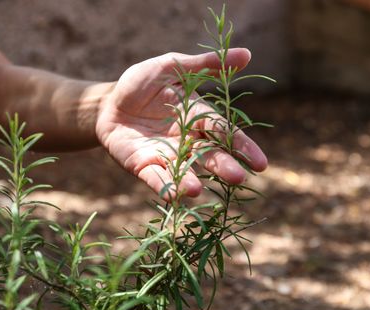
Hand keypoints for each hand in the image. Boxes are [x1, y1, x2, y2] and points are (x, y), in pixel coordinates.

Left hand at [96, 49, 267, 199]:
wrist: (109, 102)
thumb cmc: (144, 84)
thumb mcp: (172, 66)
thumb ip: (206, 65)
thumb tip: (248, 54)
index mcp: (198, 117)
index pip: (224, 132)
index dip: (242, 146)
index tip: (261, 163)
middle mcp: (186, 141)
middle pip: (208, 154)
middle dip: (222, 166)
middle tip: (238, 178)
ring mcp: (165, 155)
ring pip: (182, 170)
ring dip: (190, 180)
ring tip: (197, 190)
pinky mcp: (142, 165)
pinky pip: (154, 177)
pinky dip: (163, 186)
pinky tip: (172, 196)